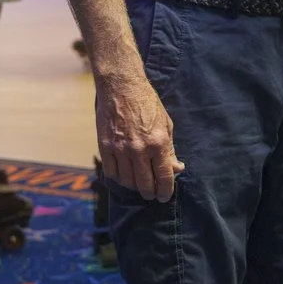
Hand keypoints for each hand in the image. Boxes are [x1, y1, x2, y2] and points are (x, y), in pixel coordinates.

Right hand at [96, 67, 181, 200]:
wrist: (121, 87)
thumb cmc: (147, 104)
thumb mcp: (166, 124)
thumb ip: (170, 149)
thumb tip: (177, 168)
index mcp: (158, 143)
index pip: (164, 176)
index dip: (165, 190)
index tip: (164, 196)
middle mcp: (139, 149)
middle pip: (145, 183)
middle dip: (150, 193)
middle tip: (152, 195)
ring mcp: (120, 149)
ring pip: (127, 181)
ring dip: (134, 187)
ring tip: (139, 186)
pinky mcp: (105, 146)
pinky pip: (111, 172)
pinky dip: (118, 179)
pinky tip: (124, 177)